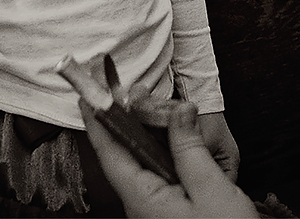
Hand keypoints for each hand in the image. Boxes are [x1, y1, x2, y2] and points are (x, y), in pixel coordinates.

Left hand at [79, 95, 257, 218]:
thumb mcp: (212, 189)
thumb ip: (190, 148)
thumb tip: (179, 110)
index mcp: (143, 199)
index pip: (111, 154)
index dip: (98, 123)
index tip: (87, 97)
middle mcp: (141, 205)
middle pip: (126, 156)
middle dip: (127, 122)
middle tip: (133, 92)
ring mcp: (154, 210)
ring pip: (143, 165)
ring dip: (148, 136)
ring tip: (156, 108)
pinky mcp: (168, 213)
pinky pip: (158, 177)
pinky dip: (163, 154)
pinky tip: (175, 141)